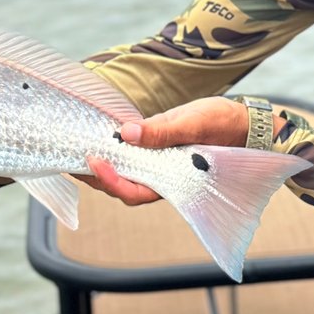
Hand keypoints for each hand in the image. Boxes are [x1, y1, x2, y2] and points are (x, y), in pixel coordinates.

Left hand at [84, 96, 248, 206]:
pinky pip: (134, 159)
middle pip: (122, 186)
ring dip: (102, 166)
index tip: (94, 160)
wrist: (244, 124)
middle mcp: (162, 178)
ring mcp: (160, 167)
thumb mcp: (192, 122)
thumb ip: (162, 130)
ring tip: (79, 151)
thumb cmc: (223, 125)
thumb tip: (126, 132)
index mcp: (171, 180)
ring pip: (126, 175)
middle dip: (96, 176)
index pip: (133, 191)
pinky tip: (104, 141)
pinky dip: (116, 153)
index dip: (110, 180)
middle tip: (70, 159)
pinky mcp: (160, 153)